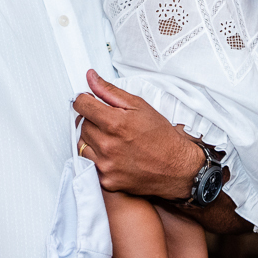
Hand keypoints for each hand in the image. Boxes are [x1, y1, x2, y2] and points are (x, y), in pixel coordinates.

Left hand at [73, 69, 199, 198]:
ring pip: (82, 144)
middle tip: (110, 123)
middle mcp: (107, 145)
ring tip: (111, 139)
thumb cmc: (161, 137)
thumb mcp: (139, 106)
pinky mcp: (106, 180)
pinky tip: (112, 154)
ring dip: (92, 139)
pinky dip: (96, 157)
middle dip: (93, 120)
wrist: (176, 167)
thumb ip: (110, 91)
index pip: (81, 105)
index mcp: (114, 123)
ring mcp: (105, 165)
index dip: (85, 100)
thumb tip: (91, 78)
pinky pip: (89, 164)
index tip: (90, 102)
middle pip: (82, 124)